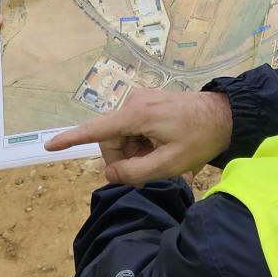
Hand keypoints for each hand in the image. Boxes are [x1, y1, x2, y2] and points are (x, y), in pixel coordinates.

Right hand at [45, 88, 233, 185]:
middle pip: (111, 140)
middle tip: (152, 170)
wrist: (226, 114)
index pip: (96, 130)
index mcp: (136, 115)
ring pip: (123, 138)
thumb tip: (109, 174)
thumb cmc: (200, 138)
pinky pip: (133, 130)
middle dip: (125, 159)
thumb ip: (135, 172)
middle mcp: (133, 104)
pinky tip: (162, 148)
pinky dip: (142, 144)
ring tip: (162, 157)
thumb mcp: (170, 163)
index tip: (50, 146)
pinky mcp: (148, 104)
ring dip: (136, 153)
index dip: (71, 139)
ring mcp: (140, 102)